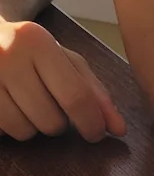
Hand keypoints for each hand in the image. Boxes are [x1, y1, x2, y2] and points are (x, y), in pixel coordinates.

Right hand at [0, 18, 126, 141]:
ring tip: (25, 104)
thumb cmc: (30, 54)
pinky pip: (2, 132)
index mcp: (36, 42)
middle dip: (59, 124)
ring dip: (32, 127)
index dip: (91, 123)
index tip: (96, 133)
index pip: (75, 96)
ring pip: (25, 131)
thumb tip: (119, 129)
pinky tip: (7, 106)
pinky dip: (9, 128)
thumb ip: (95, 93)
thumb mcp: (64, 62)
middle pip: (51, 121)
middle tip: (49, 105)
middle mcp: (7, 56)